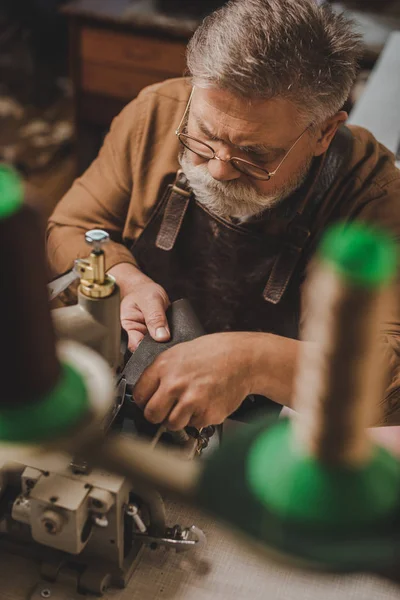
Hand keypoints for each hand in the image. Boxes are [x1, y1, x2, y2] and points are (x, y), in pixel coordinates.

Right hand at [120, 281, 170, 350]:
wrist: (148, 288)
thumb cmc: (143, 291)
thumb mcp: (150, 299)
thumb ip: (155, 317)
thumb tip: (161, 336)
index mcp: (127, 326)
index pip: (135, 345)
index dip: (147, 347)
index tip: (159, 342)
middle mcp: (137, 333)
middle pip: (147, 348)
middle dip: (158, 345)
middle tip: (167, 337)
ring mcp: (149, 335)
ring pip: (158, 345)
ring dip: (166, 341)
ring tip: (170, 331)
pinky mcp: (159, 334)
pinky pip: (165, 339)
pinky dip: (171, 337)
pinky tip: (174, 332)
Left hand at [134, 332, 254, 429]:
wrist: (242, 358)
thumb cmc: (214, 353)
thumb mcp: (179, 353)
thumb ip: (161, 372)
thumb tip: (147, 392)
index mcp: (164, 367)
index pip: (139, 395)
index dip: (144, 401)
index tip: (150, 402)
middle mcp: (175, 384)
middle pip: (152, 415)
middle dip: (158, 415)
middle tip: (167, 409)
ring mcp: (191, 400)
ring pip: (172, 424)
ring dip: (179, 419)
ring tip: (190, 405)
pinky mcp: (207, 414)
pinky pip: (195, 425)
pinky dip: (199, 418)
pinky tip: (206, 402)